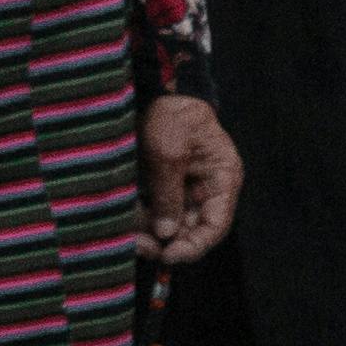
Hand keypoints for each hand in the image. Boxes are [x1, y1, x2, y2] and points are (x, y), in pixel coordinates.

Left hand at [140, 93, 240, 265]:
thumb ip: (169, 192)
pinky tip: (123, 222)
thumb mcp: (169, 151)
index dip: (195, 245)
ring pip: (168, 226)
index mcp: (221, 179)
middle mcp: (204, 190)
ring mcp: (181, 189)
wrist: (151, 90)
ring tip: (129, 238)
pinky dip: (139, 221)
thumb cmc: (172, 114)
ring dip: (149, 235)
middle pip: (190, 230)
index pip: (216, 225)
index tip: (170, 255)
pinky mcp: (158, 187)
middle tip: (141, 247)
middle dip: (167, 243)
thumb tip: (166, 234)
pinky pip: (151, 213)